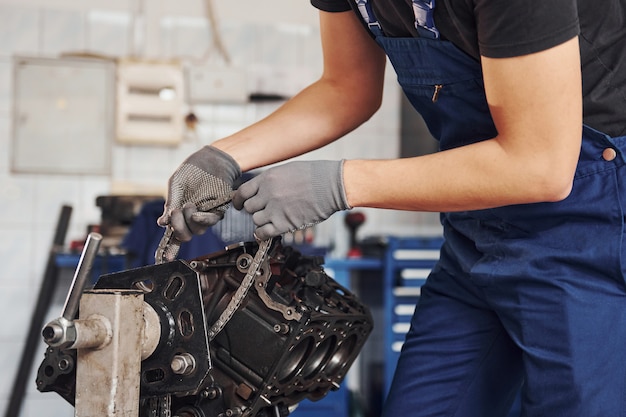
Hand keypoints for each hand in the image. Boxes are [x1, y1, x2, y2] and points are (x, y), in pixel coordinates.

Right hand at [158, 146, 240, 241]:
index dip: (168, 249)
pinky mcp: (218, 211)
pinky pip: (210, 222)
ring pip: (196, 231)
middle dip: (177, 228)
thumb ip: (170, 203)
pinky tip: (195, 212)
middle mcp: (191, 218)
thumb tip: (162, 223)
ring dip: (188, 221)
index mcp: (178, 213)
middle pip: (184, 236)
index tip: (164, 259)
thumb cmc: (192, 170)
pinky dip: (201, 220)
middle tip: (175, 213)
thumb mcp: (176, 185)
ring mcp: (205, 215)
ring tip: (188, 204)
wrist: (211, 160)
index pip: (173, 234)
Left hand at [232, 160, 350, 239]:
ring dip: (261, 220)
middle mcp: (268, 194)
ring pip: (256, 220)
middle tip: (262, 210)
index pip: (242, 192)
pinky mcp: (285, 224)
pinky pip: (264, 233)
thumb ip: (270, 180)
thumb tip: (259, 190)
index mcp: (267, 179)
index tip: (238, 205)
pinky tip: (265, 232)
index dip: (238, 200)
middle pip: (249, 208)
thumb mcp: (286, 170)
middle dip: (254, 210)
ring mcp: (275, 210)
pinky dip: (261, 234)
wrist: (331, 185)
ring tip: (271, 218)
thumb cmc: (314, 175)